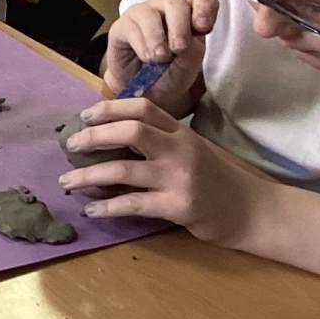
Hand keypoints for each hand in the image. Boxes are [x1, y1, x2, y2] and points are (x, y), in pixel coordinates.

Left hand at [58, 98, 272, 245]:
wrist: (252, 211)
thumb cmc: (215, 179)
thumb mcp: (191, 149)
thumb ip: (159, 140)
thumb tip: (108, 136)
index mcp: (181, 131)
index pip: (142, 107)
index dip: (109, 108)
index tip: (84, 116)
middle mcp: (180, 149)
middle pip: (130, 131)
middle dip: (94, 136)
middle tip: (71, 146)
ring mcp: (180, 177)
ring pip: (122, 170)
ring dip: (87, 176)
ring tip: (66, 183)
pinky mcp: (179, 206)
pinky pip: (133, 203)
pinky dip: (106, 206)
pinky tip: (91, 209)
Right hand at [103, 0, 217, 112]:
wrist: (144, 92)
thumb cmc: (169, 75)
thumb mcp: (189, 67)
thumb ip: (193, 51)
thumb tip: (185, 40)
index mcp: (189, 15)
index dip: (205, 6)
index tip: (202, 28)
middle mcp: (166, 9)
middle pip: (176, 3)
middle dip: (179, 28)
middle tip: (178, 49)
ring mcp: (143, 14)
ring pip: (151, 13)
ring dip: (158, 39)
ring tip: (159, 58)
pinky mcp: (122, 25)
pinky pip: (131, 27)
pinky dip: (142, 45)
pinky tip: (146, 57)